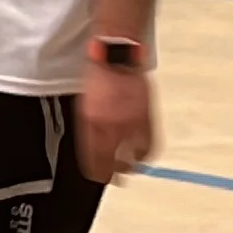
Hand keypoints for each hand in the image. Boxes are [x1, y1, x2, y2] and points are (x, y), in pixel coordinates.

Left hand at [76, 66, 156, 182]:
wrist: (115, 54)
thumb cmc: (97, 75)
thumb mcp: (84, 103)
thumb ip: (88, 124)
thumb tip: (92, 142)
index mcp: (90, 122)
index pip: (93, 158)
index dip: (96, 171)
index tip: (96, 176)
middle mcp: (110, 126)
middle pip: (113, 162)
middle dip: (112, 173)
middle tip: (113, 177)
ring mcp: (130, 123)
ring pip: (132, 157)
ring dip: (130, 166)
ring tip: (127, 169)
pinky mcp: (145, 118)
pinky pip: (148, 145)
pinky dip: (145, 154)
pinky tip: (142, 156)